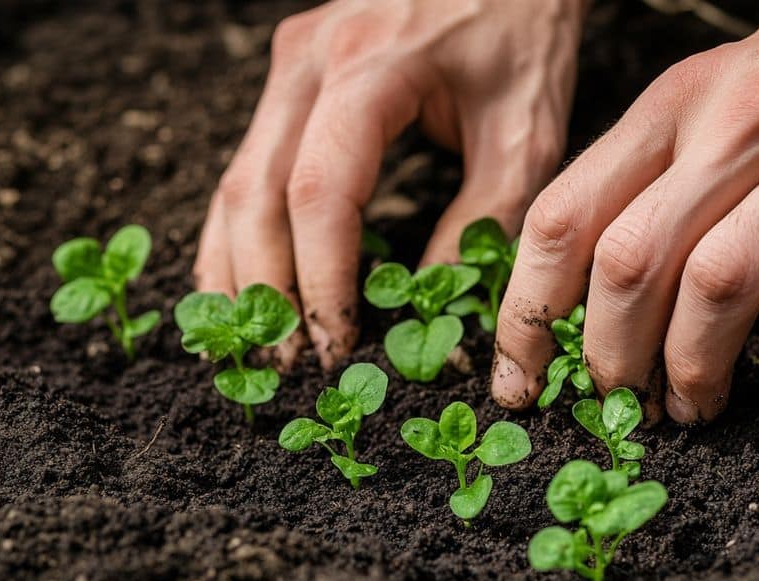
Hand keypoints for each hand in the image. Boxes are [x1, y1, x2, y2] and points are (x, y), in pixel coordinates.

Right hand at [194, 0, 586, 367]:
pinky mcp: (290, 78)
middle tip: (285, 360)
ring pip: (235, 180)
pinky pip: (245, 164)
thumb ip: (478, 224)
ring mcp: (290, 65)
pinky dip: (238, 231)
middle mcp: (310, 61)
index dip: (320, 278)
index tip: (336, 342)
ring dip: (238, 267)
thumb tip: (430, 309)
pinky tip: (239, 280)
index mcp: (371, 69)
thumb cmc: (523, 42)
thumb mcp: (522, 138)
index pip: (320, 192)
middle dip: (267, 287)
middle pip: (256, 191)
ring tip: (253, 337)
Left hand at [493, 0, 758, 421]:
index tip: (522, 375)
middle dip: (612, 356)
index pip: (565, 213)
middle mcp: (737, 122)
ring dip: (697, 366)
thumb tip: (587, 277)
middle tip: (622, 401)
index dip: (528, 309)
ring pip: (722, 282)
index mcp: (676, 104)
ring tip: (695, 406)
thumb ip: (651, 170)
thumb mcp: (718, 93)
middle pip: (631, 261)